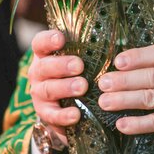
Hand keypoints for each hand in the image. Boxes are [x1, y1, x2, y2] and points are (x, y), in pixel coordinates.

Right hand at [28, 30, 87, 144]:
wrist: (66, 104)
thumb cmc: (78, 71)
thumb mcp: (81, 57)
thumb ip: (90, 48)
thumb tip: (115, 38)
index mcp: (45, 54)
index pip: (40, 43)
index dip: (48, 40)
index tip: (61, 39)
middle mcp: (38, 72)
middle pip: (45, 66)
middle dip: (62, 65)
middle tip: (79, 66)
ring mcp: (40, 93)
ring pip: (48, 89)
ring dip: (65, 88)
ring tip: (82, 87)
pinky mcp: (45, 113)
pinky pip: (51, 115)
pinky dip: (63, 115)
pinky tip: (76, 115)